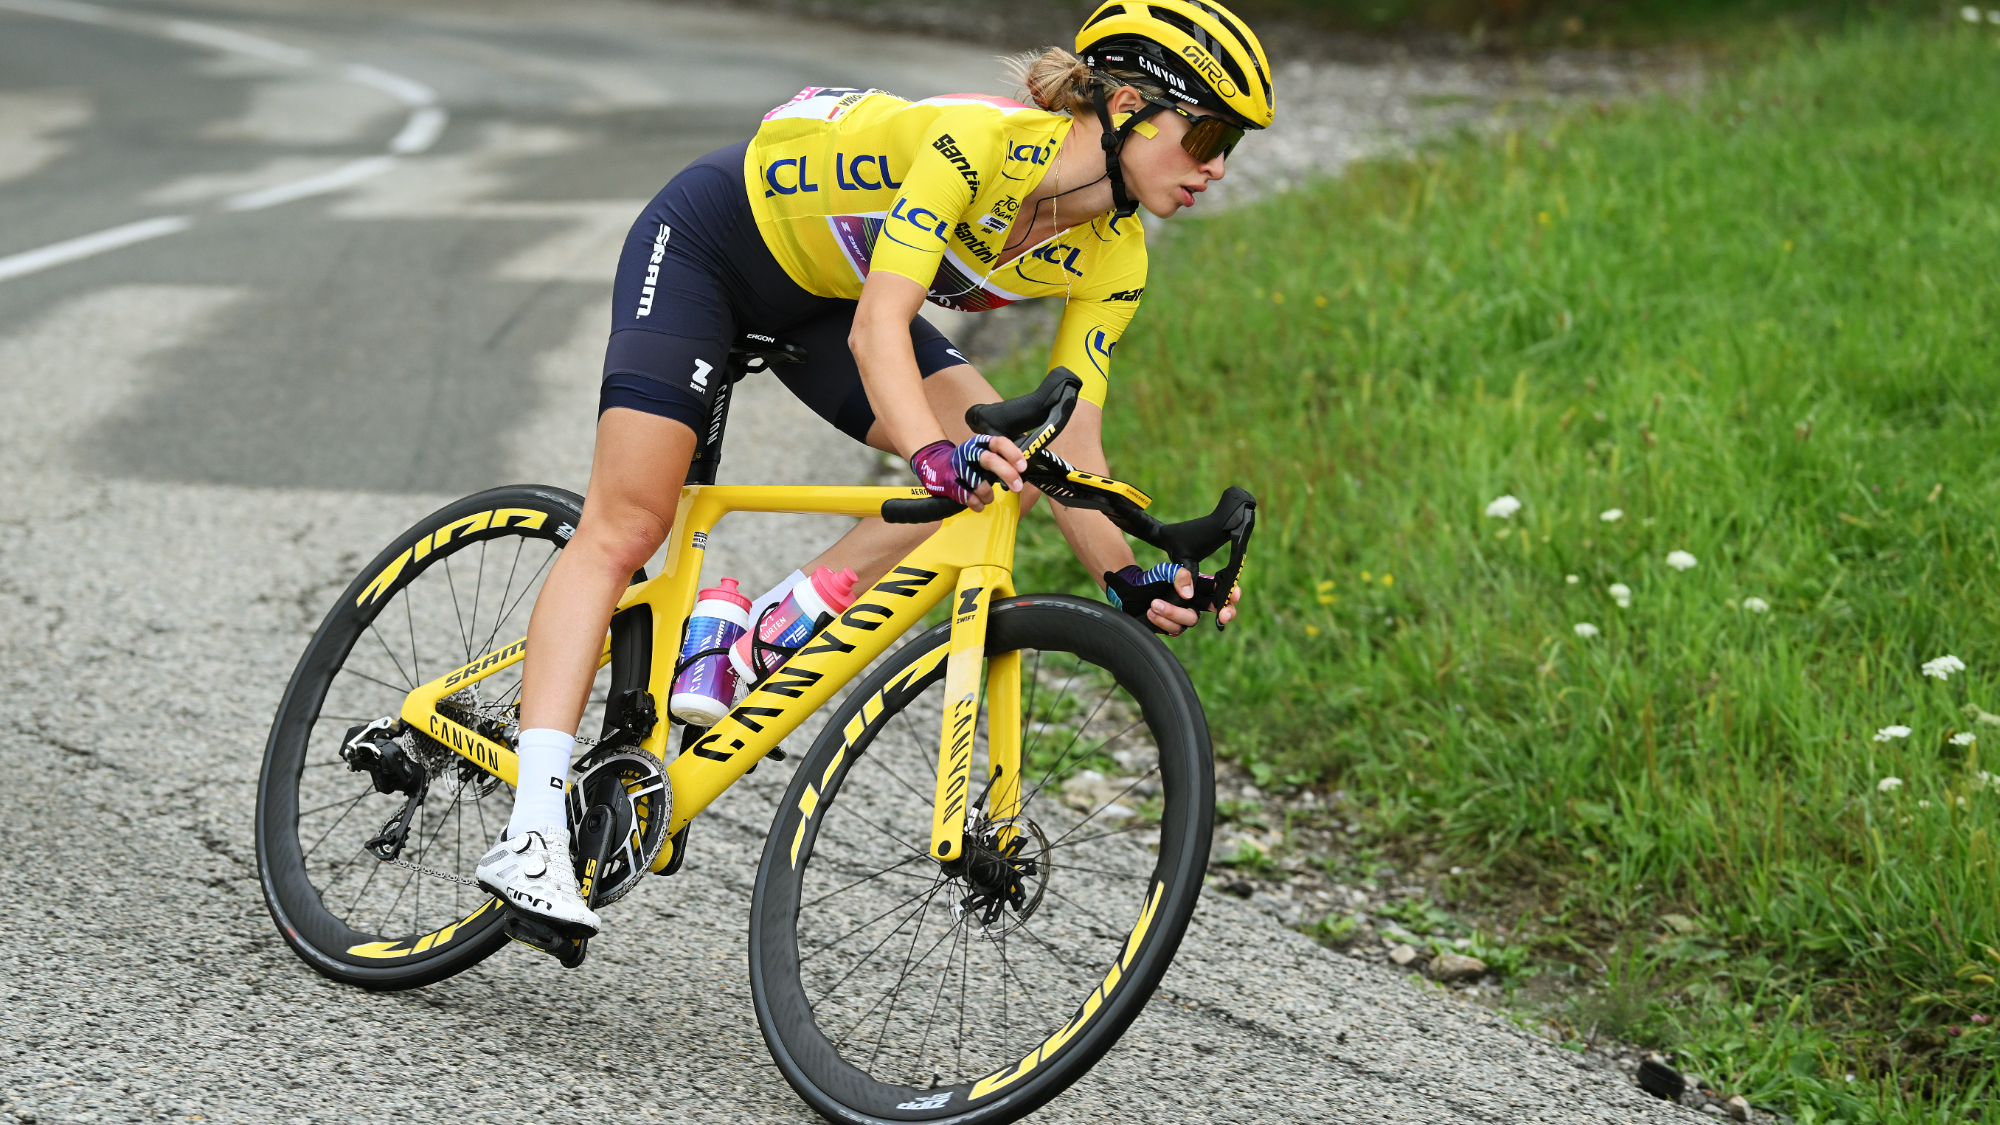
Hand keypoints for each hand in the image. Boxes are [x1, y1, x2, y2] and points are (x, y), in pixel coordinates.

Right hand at [909, 434, 1027, 511]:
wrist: (934, 466)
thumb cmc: (968, 463)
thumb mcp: (983, 455)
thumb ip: (1002, 459)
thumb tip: (1025, 472)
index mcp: (981, 443)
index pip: (998, 442)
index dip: (1012, 454)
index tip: (1022, 467)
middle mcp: (969, 452)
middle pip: (989, 460)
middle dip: (1007, 474)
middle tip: (1017, 487)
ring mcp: (957, 467)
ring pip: (978, 482)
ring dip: (988, 494)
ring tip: (988, 498)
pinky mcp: (948, 483)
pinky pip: (967, 496)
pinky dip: (976, 504)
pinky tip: (978, 505)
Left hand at [1104, 563, 1242, 635]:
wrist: (1131, 590)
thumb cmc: (1152, 578)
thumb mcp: (1165, 571)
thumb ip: (1178, 575)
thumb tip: (1188, 593)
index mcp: (1199, 587)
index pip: (1220, 591)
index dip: (1232, 594)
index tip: (1235, 596)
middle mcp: (1195, 603)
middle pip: (1218, 611)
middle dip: (1225, 613)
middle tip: (1222, 615)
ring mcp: (1184, 615)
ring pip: (1190, 620)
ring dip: (1174, 613)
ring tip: (1154, 603)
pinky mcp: (1172, 626)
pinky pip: (1174, 629)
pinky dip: (1162, 621)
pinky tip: (1151, 612)